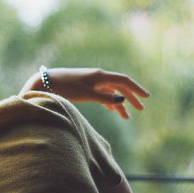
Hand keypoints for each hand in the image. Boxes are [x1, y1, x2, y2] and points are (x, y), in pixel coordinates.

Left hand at [21, 68, 149, 118]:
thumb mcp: (86, 94)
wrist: (46, 82)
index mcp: (100, 75)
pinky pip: (102, 94)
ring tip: (127, 117)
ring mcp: (92, 81)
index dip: (136, 89)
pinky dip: (109, 102)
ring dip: (119, 104)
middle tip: (141, 109)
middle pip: (119, 86)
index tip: (146, 97)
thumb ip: (105, 98)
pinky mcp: (85, 87)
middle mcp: (98, 76)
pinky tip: (113, 110)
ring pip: (111, 92)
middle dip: (131, 97)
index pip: (124, 81)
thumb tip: (122, 101)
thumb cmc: (66, 87)